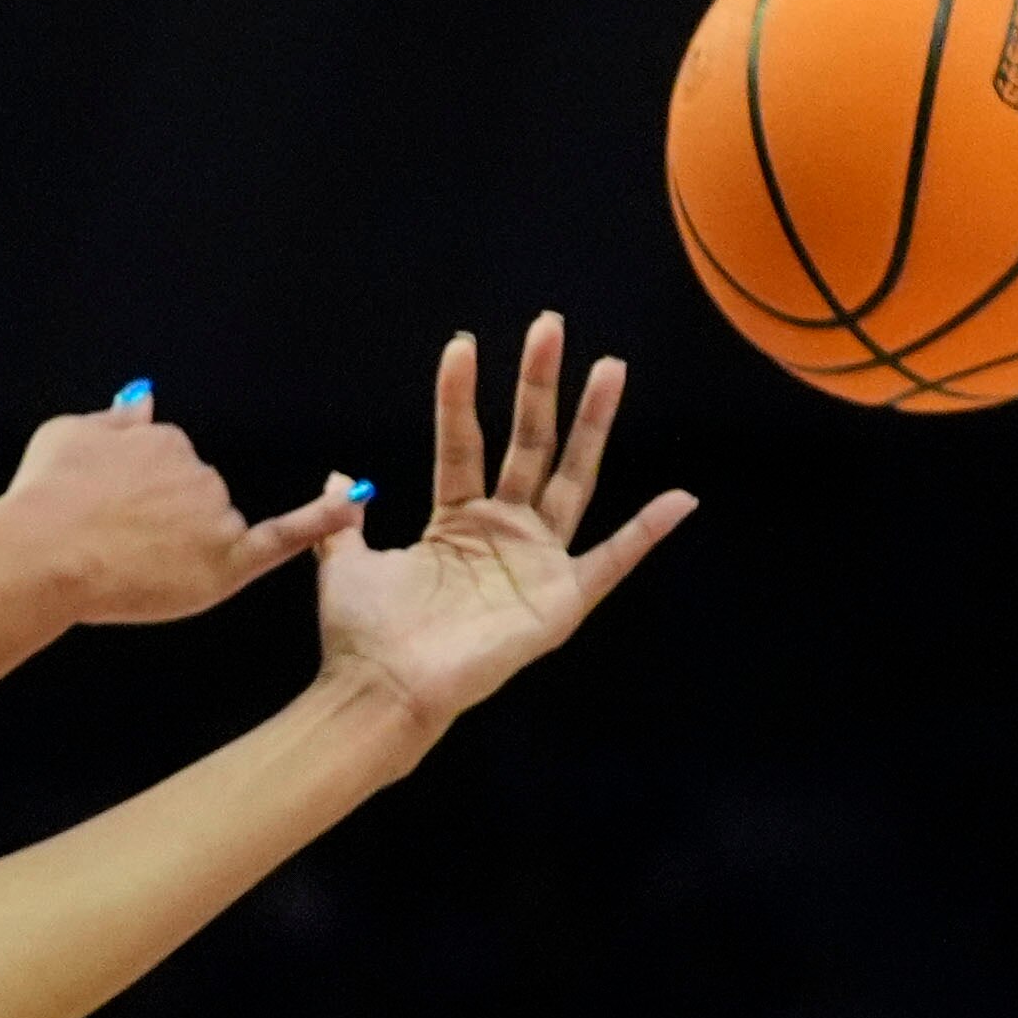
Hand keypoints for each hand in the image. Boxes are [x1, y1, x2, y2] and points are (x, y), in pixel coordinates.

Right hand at [0, 387, 366, 624]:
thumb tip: (144, 395)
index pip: (165, 465)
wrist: (44, 553)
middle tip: (112, 544)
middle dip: (164, 520)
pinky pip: (284, 538)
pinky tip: (354, 506)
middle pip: (194, 497)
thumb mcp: (66, 434)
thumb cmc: (43, 498)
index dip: (137, 496)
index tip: (108, 513)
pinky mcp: (225, 562)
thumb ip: (111, 419)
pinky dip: (322, 520)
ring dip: (182, 547)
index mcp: (162, 438)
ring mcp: (214, 515)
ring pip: (213, 531)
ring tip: (129, 565)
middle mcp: (198, 469)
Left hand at [311, 313, 693, 724]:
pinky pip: (610, 562)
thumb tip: (337, 476)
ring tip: (610, 367)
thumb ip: (345, 521)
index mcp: (456, 523)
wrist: (380, 691)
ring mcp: (534, 562)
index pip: (462, 443)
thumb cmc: (363, 637)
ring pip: (570, 478)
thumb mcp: (347, 566)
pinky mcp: (559, 601)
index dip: (460, 397)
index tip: (462, 344)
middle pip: (528, 444)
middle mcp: (502, 533)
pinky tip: (680, 500)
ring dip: (591, 423)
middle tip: (549, 326)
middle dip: (538, 386)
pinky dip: (645, 535)